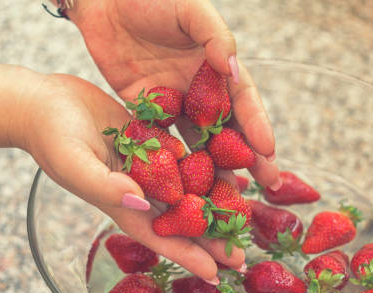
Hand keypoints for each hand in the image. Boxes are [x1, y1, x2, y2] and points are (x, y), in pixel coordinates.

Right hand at [22, 74, 246, 280]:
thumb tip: (141, 201)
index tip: (216, 274)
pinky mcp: (149, 139)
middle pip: (181, 220)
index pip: (160, 236)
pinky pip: (183, 156)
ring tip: (243, 217)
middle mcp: (138, 188)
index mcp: (121, 202)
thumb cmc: (50, 136)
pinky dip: (206, 165)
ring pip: (187, 190)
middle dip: (209, 240)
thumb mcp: (73, 163)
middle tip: (241, 258)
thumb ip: (105, 185)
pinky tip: (230, 170)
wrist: (41, 102)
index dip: (188, 256)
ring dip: (214, 204)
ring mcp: (145, 164)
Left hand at [65, 0, 280, 188]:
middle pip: (228, 128)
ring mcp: (174, 102)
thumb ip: (214, 36)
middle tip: (266, 184)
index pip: (243, 100)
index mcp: (216, 65)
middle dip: (248, 155)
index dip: (257, 126)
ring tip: (228, 193)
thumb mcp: (189, 9)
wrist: (103, 0)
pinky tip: (183, 184)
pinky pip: (163, 139)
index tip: (269, 152)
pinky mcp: (146, 111)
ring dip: (215, 167)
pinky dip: (174, 162)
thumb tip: (235, 69)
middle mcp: (199, 88)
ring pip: (199, 141)